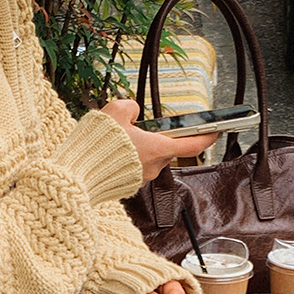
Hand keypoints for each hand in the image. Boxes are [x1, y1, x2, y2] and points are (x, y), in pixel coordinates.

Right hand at [101, 98, 217, 181]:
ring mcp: (141, 178)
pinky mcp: (128, 185)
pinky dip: (129, 160)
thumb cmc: (97, 146)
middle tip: (141, 128)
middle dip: (157, 138)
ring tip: (121, 140)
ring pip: (150, 158)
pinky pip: (136, 168)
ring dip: (141, 149)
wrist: (78, 174)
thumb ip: (130, 107)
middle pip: (167, 149)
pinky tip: (113, 154)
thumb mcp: (115, 111)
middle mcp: (154, 166)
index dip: (207, 137)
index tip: (215, 132)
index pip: (192, 144)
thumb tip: (133, 112)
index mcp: (157, 148)